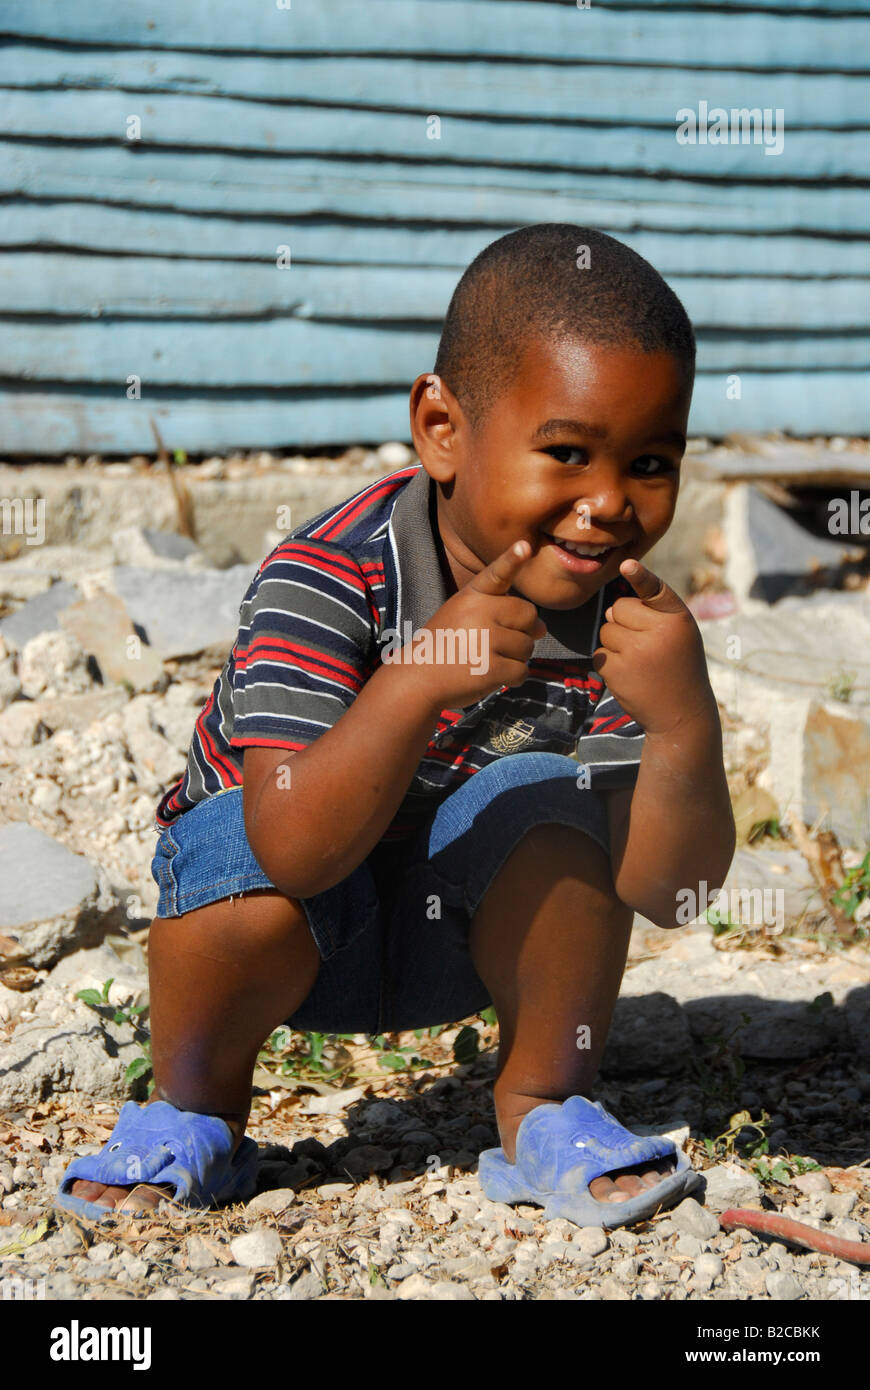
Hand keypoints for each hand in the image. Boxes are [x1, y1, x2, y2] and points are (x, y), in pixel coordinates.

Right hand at [390, 538, 546, 711]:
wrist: (417, 679)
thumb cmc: (445, 646)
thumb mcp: (463, 616)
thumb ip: (502, 614)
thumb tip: (543, 628)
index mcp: (471, 596)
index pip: (497, 574)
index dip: (512, 560)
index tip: (525, 546)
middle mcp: (479, 613)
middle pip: (528, 615)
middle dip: (521, 632)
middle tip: (495, 644)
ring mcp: (486, 640)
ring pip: (527, 647)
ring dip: (515, 658)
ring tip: (485, 660)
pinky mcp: (491, 668)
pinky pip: (521, 671)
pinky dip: (512, 678)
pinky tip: (490, 676)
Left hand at [591, 559, 713, 735]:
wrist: (682, 713)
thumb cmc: (679, 667)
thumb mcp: (680, 635)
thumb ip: (654, 615)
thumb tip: (609, 611)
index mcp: (678, 618)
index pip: (655, 589)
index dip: (640, 576)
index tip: (626, 565)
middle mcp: (659, 632)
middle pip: (618, 609)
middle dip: (624, 623)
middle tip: (647, 646)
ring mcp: (637, 652)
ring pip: (606, 630)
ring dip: (616, 644)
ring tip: (640, 662)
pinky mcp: (618, 671)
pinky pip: (599, 653)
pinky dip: (609, 663)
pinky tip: (630, 675)